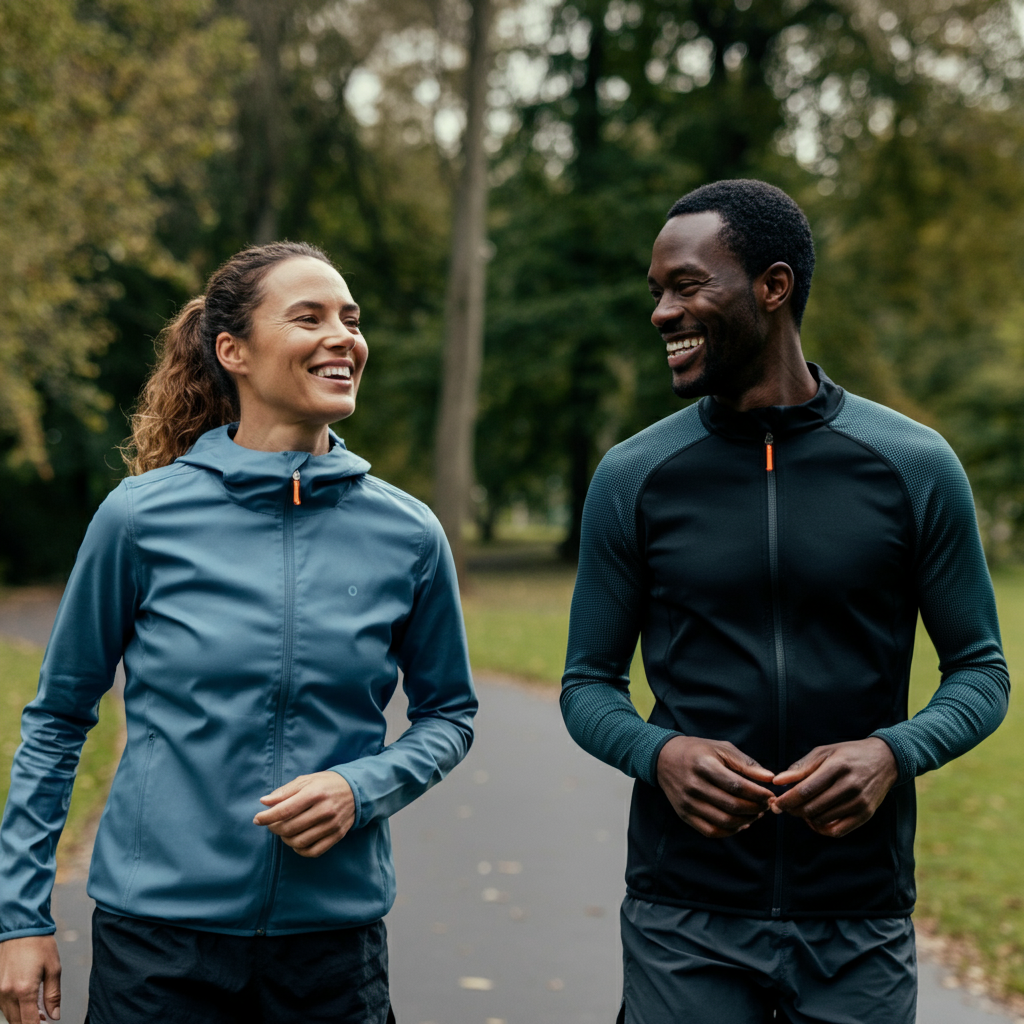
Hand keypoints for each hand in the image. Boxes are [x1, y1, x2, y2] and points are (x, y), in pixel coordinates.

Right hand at [0, 934, 60, 1022]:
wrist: (21, 928)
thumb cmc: (39, 945)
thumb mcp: (53, 968)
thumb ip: (53, 995)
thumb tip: (55, 1015)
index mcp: (24, 990)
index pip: (29, 1022)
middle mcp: (7, 993)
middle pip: (17, 1022)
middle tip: (44, 1020)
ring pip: (9, 1015)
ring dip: (21, 1018)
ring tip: (38, 1013)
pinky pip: (3, 1005)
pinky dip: (13, 1009)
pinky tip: (25, 1003)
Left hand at [253, 771, 355, 857]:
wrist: (357, 790)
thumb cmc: (327, 784)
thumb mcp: (306, 780)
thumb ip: (284, 791)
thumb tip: (264, 802)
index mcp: (315, 793)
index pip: (284, 810)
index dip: (266, 817)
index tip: (257, 819)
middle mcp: (324, 810)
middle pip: (289, 828)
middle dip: (274, 828)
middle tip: (271, 824)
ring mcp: (332, 825)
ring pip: (299, 841)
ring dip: (285, 839)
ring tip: (283, 832)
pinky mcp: (337, 835)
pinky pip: (313, 851)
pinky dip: (300, 850)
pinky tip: (296, 842)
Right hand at [656, 736, 775, 838]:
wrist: (664, 759)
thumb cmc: (697, 751)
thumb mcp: (721, 748)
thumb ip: (746, 763)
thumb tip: (770, 778)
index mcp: (704, 765)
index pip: (737, 785)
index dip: (758, 793)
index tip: (771, 794)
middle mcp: (694, 785)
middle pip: (732, 805)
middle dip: (756, 808)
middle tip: (766, 805)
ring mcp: (688, 803)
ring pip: (724, 821)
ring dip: (746, 820)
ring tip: (756, 813)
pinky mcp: (684, 815)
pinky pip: (712, 831)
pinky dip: (730, 831)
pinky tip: (741, 823)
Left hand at [770, 738, 898, 837]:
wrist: (885, 760)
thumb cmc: (849, 754)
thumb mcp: (824, 752)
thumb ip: (800, 767)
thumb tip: (777, 781)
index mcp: (837, 767)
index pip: (805, 790)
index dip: (786, 799)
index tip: (775, 802)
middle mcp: (850, 786)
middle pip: (812, 807)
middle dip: (792, 809)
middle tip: (784, 806)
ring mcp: (859, 802)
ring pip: (822, 819)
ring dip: (806, 817)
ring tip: (801, 808)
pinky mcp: (866, 815)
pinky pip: (838, 831)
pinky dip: (822, 828)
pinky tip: (815, 819)